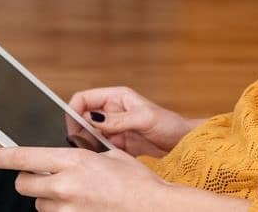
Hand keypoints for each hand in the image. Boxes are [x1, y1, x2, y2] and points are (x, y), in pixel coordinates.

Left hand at [0, 147, 250, 211]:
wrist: (152, 207)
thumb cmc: (137, 181)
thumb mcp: (111, 155)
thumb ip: (84, 153)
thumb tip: (67, 150)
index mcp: (74, 161)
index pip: (25, 158)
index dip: (4, 156)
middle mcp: (65, 186)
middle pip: (24, 184)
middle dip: (29, 179)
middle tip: (42, 177)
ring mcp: (67, 209)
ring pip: (38, 204)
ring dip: (46, 198)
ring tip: (71, 193)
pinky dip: (60, 211)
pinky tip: (78, 205)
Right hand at [68, 86, 203, 156]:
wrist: (183, 144)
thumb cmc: (170, 124)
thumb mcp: (145, 118)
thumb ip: (119, 119)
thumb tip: (93, 119)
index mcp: (116, 97)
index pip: (84, 99)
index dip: (74, 111)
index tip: (74, 128)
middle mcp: (112, 111)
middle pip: (82, 118)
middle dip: (80, 131)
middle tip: (85, 145)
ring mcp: (113, 128)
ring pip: (88, 135)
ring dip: (88, 144)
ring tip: (97, 152)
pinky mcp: (117, 145)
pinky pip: (99, 149)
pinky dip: (97, 154)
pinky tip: (104, 159)